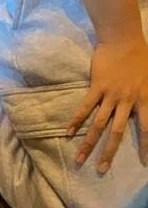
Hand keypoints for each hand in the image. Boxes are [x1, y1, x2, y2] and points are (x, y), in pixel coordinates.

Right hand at [69, 38, 147, 172]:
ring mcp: (111, 94)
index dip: (146, 146)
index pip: (147, 127)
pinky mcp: (97, 87)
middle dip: (109, 153)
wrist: (123, 37)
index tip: (144, 163)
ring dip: (88, 143)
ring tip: (79, 160)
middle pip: (117, 132)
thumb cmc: (141, 55)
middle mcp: (127, 100)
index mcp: (144, 97)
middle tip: (101, 170)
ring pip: (98, 124)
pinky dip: (76, 121)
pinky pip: (85, 107)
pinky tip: (68, 133)